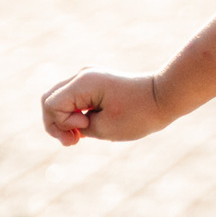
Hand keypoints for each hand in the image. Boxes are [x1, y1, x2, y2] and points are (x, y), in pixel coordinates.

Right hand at [41, 69, 173, 145]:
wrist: (166, 97)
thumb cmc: (139, 114)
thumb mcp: (103, 128)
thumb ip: (76, 126)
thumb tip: (65, 121)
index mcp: (84, 82)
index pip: (51, 105)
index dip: (62, 123)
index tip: (86, 128)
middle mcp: (83, 75)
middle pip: (49, 100)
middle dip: (56, 124)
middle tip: (75, 141)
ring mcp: (88, 77)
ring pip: (59, 100)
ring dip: (64, 121)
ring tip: (79, 137)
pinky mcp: (95, 83)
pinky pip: (72, 100)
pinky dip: (74, 115)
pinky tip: (85, 127)